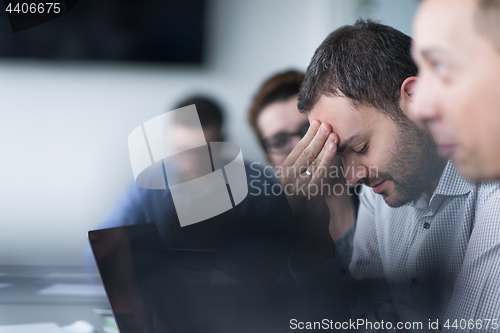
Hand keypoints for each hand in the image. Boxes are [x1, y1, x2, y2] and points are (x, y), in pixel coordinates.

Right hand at [277, 120, 337, 266]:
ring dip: (323, 144)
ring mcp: (296, 188)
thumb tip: (313, 138)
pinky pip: (320, 172)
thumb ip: (303, 164)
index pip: (296, 150)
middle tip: (326, 123)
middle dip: (316, 136)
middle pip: (303, 153)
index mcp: (281, 174)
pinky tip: (334, 147)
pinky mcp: (309, 195)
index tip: (316, 122)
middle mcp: (285, 180)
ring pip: (311, 161)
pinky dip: (328, 157)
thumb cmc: (308, 201)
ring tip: (332, 132)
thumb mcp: (301, 181)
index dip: (307, 135)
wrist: (309, 229)